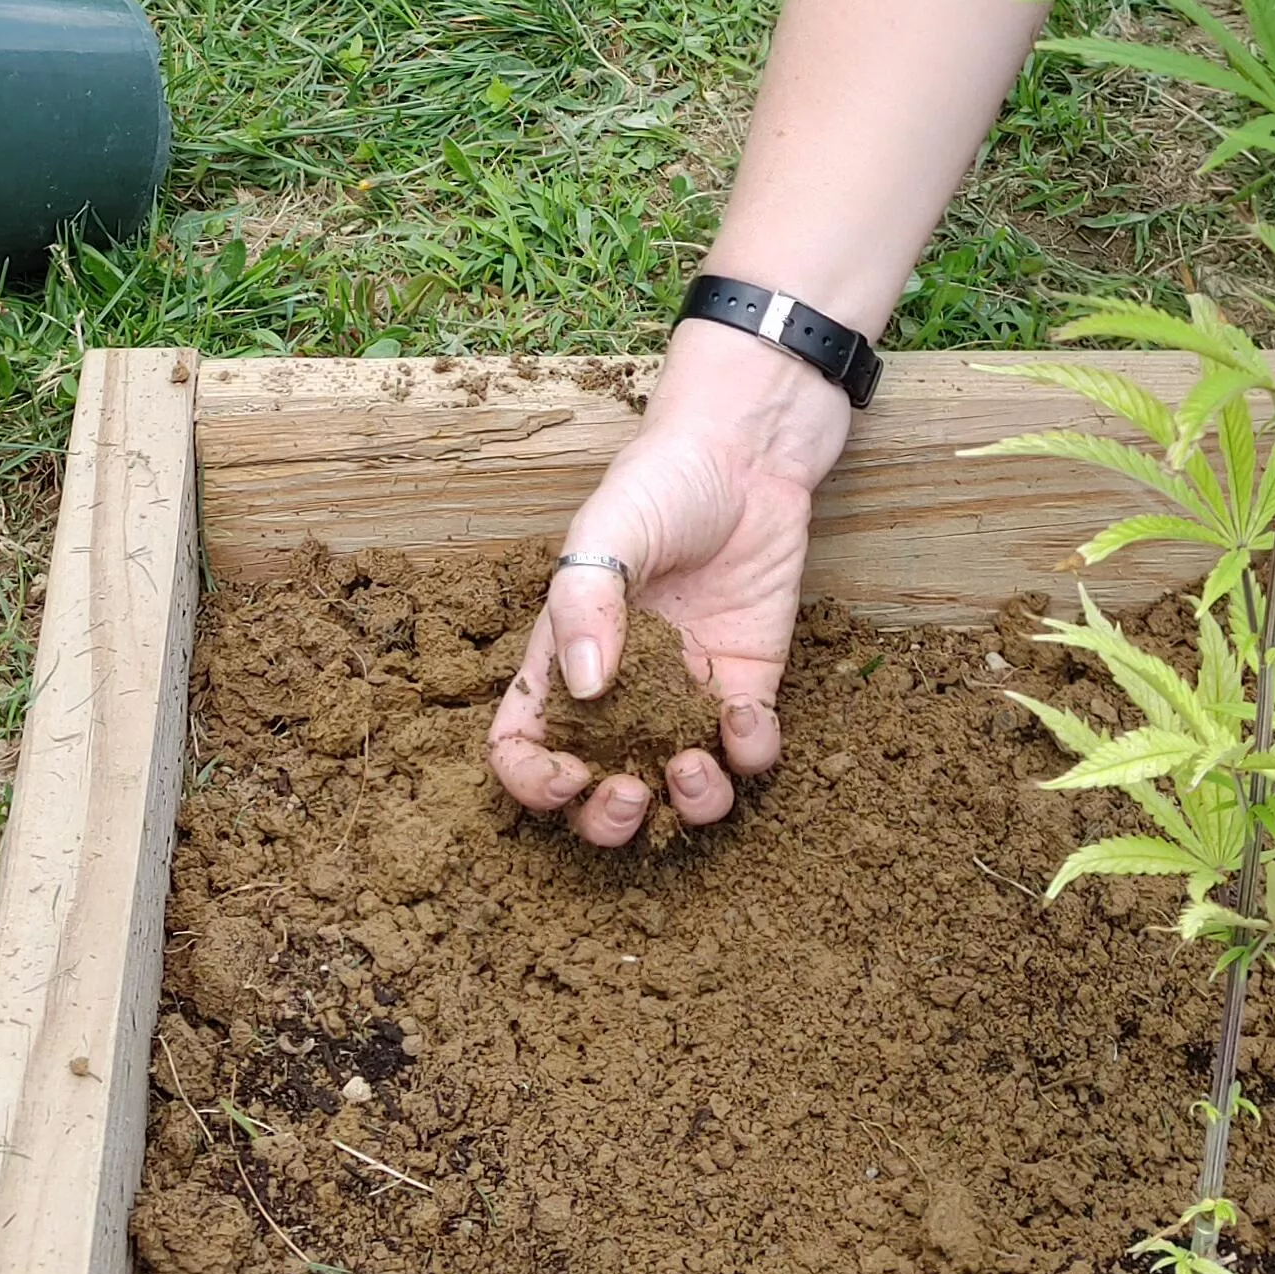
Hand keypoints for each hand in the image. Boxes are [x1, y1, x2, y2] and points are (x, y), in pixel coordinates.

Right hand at [486, 321, 846, 845]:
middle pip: (596, 791)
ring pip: (678, 787)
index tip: (569, 776)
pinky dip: (750, 753)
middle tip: (631, 795)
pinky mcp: (748, 684)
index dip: (533, 780)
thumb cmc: (662, 479)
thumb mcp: (607, 529)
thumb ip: (586, 602)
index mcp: (565, 657)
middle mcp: (622, 690)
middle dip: (608, 820)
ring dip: (687, 802)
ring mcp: (685, 694)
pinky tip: (747, 714)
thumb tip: (585, 690)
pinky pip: (747, 750)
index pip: (524, 742)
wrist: (749, 453)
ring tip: (695, 766)